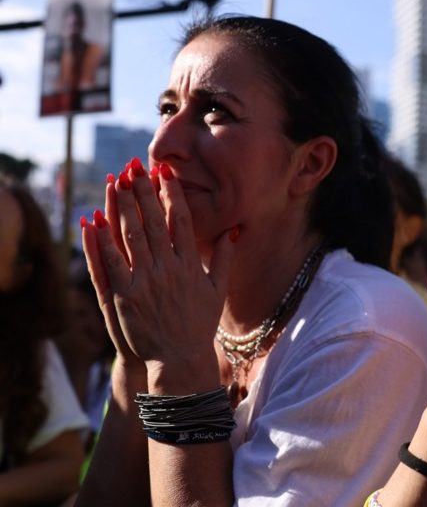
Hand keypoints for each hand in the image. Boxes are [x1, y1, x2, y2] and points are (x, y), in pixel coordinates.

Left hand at [83, 160, 234, 388]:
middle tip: (135, 167)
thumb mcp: (218, 290)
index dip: (171, 195)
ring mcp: (144, 282)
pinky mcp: (123, 297)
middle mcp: (168, 269)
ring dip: (121, 207)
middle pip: (153, 222)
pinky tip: (93, 219)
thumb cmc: (199, 326)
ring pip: (130, 236)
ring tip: (115, 182)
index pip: (181, 221)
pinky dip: (100, 241)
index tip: (164, 174)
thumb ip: (225, 258)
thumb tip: (231, 231)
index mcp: (191, 265)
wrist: (180, 360)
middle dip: (144, 192)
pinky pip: (109, 263)